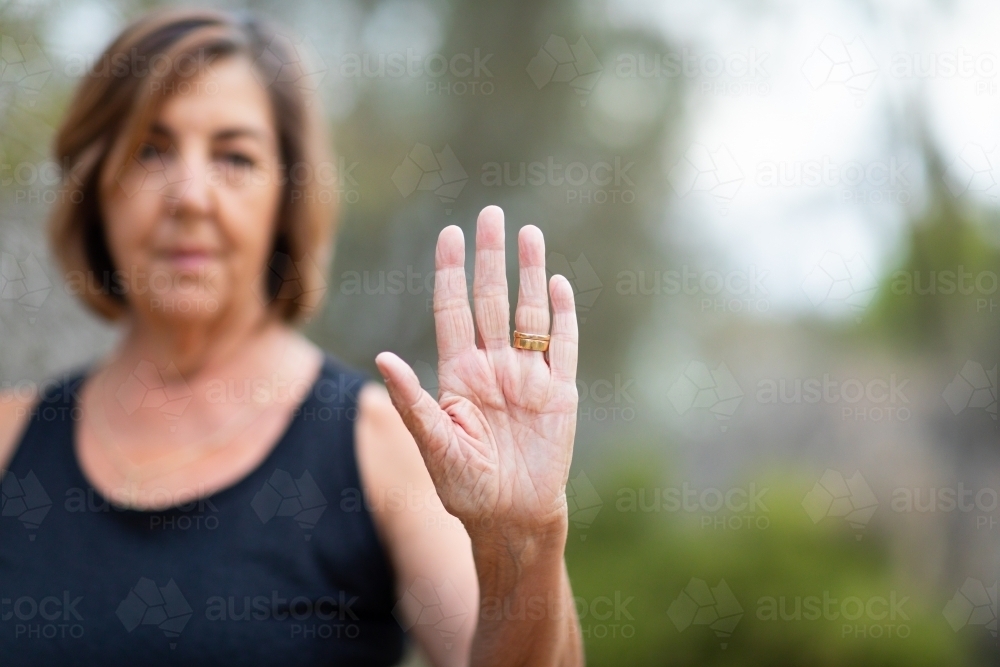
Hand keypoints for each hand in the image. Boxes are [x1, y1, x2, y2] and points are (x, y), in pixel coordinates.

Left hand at [375, 205, 578, 537]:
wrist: (511, 518)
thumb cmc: (465, 488)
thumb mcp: (434, 445)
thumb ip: (413, 401)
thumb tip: (382, 357)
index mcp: (459, 374)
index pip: (453, 310)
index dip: (451, 273)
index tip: (449, 234)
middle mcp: (493, 366)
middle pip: (491, 300)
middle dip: (490, 258)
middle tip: (491, 215)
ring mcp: (528, 377)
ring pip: (528, 314)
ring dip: (530, 274)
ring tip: (530, 234)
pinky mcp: (559, 394)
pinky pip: (563, 346)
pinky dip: (564, 316)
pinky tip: (559, 285)